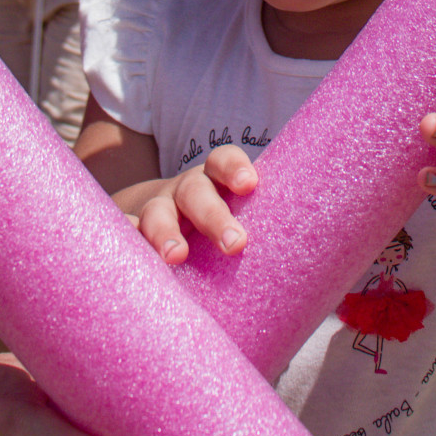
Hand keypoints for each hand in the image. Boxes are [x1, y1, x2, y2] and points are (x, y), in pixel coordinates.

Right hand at [118, 145, 257, 263]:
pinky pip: (120, 236)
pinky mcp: (126, 232)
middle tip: (235, 244)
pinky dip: (122, 243)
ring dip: (166, 233)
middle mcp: (184, 191)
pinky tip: (127, 262)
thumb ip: (263, 232)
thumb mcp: (234, 218)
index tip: (250, 185)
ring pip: (157, 215)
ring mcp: (152, 211)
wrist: (146, 218)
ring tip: (176, 257)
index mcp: (214, 181)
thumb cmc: (209, 227)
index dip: (235, 168)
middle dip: (214, 214)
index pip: (224, 161)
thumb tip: (315, 274)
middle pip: (197, 191)